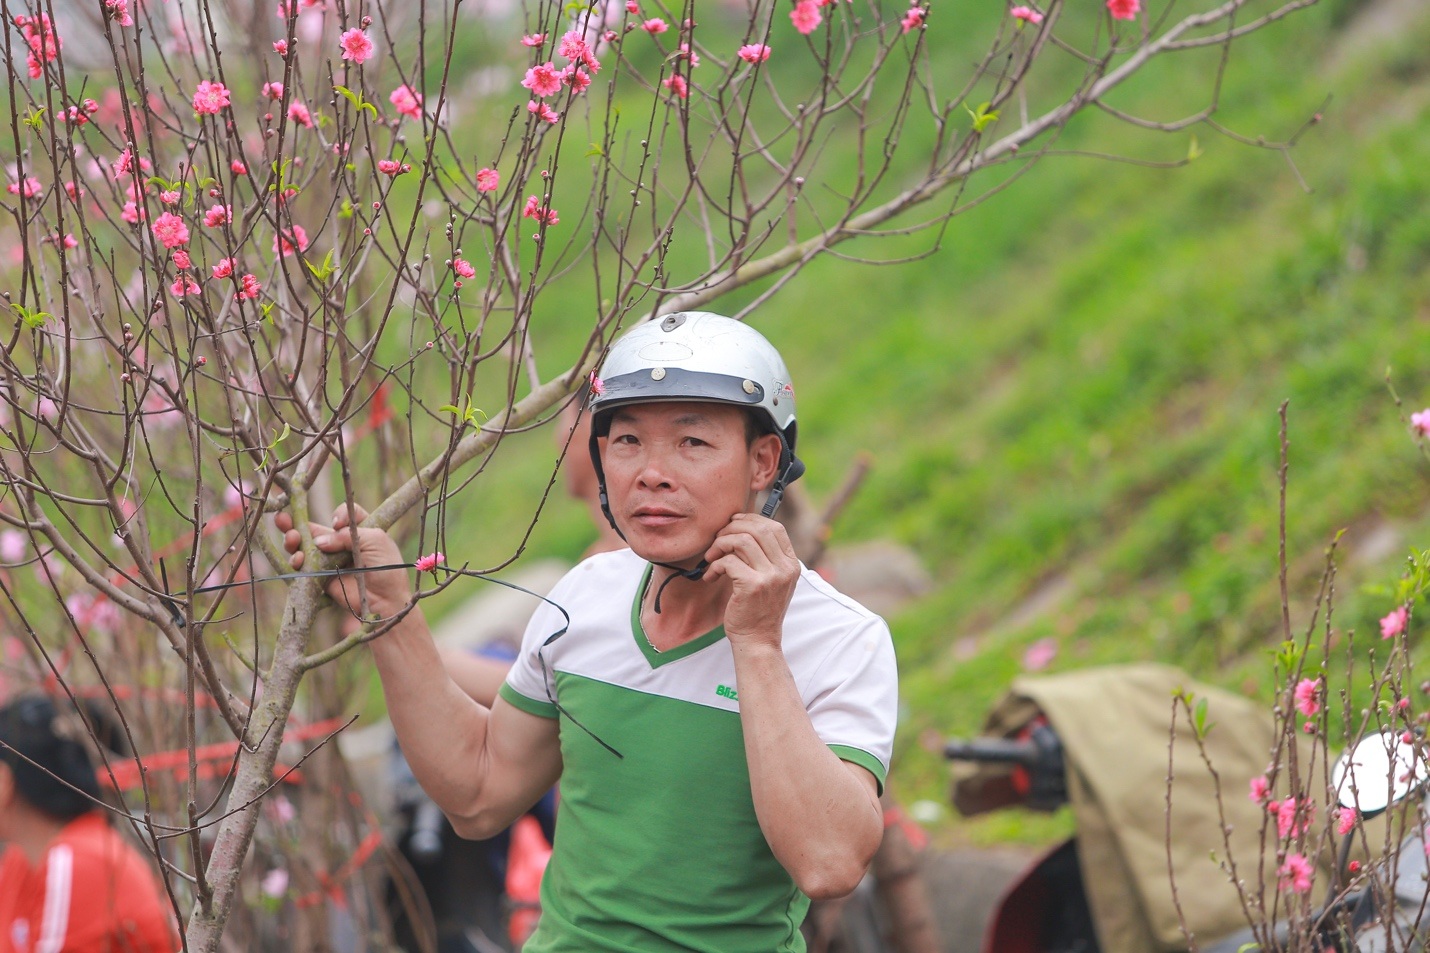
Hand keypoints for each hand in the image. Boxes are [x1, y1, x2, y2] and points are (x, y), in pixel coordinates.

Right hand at [275, 504, 411, 623]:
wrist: (385, 600)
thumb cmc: (387, 568)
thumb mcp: (375, 541)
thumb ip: (345, 535)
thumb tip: (318, 541)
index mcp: (360, 531)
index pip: (343, 515)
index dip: (338, 515)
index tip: (337, 522)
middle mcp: (342, 544)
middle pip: (316, 529)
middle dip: (298, 523)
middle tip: (283, 519)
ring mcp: (330, 560)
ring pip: (304, 546)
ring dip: (293, 540)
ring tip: (291, 539)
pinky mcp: (321, 576)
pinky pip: (303, 566)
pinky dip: (296, 560)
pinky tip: (298, 558)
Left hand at [702, 513, 799, 649]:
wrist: (758, 640)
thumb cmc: (758, 609)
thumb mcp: (771, 580)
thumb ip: (764, 556)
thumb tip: (740, 526)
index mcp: (791, 564)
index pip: (775, 527)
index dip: (751, 520)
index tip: (733, 523)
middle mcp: (785, 568)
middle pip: (758, 528)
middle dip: (732, 528)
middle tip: (717, 540)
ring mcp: (771, 577)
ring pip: (742, 540)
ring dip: (720, 545)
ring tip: (711, 557)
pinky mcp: (752, 586)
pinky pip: (728, 561)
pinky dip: (715, 565)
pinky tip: (711, 576)